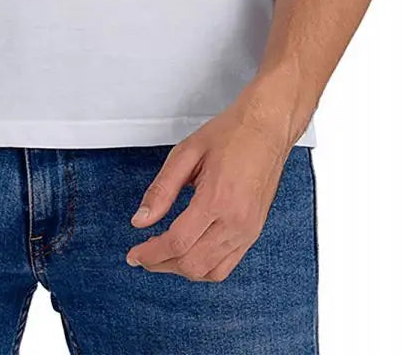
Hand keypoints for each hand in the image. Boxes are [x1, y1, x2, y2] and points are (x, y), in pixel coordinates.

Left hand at [125, 89, 299, 281]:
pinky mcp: (254, 232)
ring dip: (182, 270)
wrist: (267, 129)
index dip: (151, 254)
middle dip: (162, 264)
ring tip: (162, 257)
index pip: (178, 242)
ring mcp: (248, 231)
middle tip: (142, 256)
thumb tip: (141, 220)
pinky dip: (204, 268)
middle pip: (192, 264)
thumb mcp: (186, 153)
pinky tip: (189, 254)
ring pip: (211, 271)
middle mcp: (236, 221)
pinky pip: (227, 266)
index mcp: (217, 199)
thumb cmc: (231, 134)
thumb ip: (161, 189)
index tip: (134, 255)